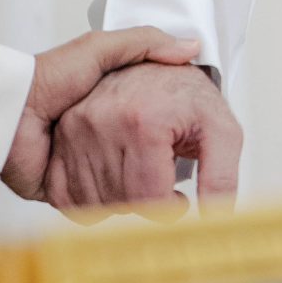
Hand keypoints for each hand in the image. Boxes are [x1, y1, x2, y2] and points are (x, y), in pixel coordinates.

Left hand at [0, 27, 202, 200]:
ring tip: (140, 193)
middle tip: (166, 173)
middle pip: (149, 171)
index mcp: (124, 112)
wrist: (2, 113)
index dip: (177, 142)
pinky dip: (101, 208)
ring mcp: (92, 171)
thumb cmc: (46, 77)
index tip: (187, 145)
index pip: (165, 132)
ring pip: (125, 195)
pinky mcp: (72, 194)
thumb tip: (190, 46)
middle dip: (157, 175)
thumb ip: (144, 43)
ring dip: (130, 196)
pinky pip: (95, 210)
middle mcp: (111, 143)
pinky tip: (110, 202)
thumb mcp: (99, 48)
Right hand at [43, 57, 242, 217]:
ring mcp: (75, 132)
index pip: (151, 200)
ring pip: (96, 203)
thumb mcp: (220, 128)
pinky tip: (112, 178)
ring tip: (139, 172)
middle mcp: (102, 124)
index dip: (171, 207)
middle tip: (160, 177)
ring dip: (121, 199)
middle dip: (148, 200)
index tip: (178, 196)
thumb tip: (215, 217)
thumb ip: (222, 174)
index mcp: (143, 122)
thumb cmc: (185, 95)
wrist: (153, 65)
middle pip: (124, 203)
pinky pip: (67, 195)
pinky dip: (89, 197)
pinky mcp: (60, 139)